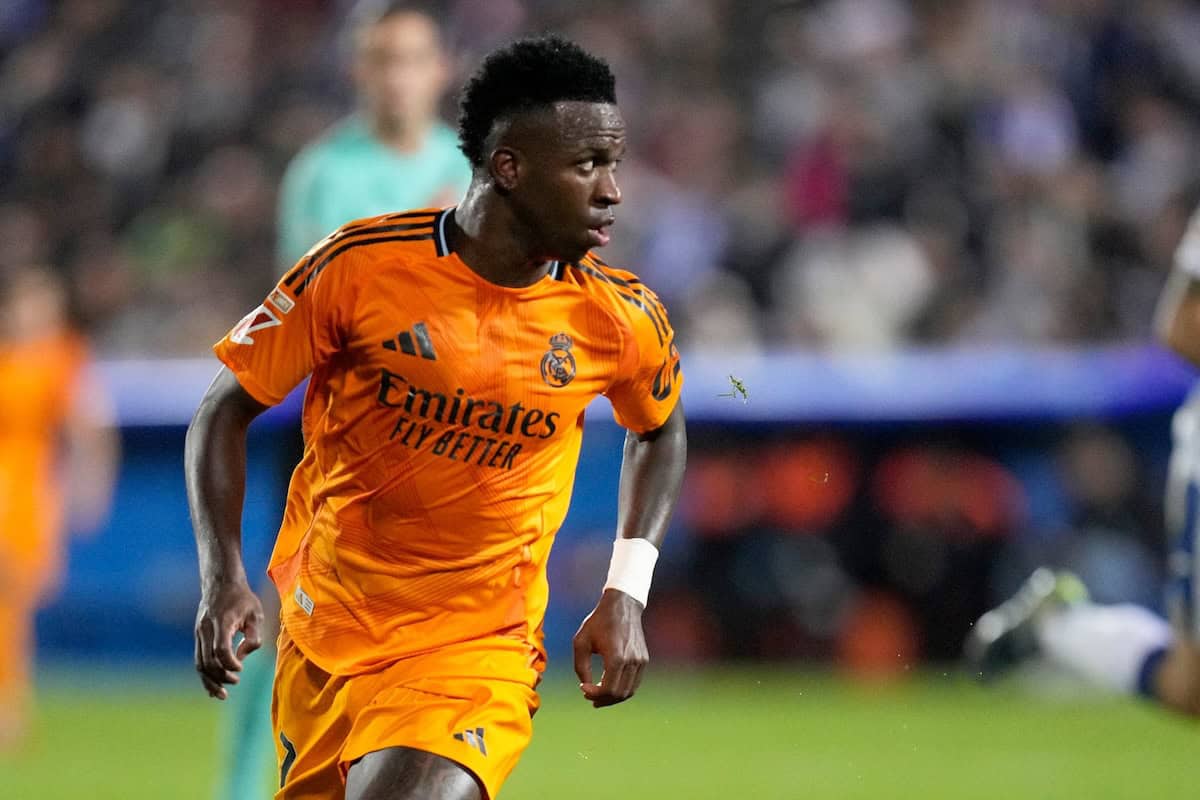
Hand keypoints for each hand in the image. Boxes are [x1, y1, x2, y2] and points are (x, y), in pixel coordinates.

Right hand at [194, 578, 263, 699]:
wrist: (220, 583)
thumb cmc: (242, 599)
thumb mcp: (256, 614)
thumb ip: (253, 637)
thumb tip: (241, 657)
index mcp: (222, 621)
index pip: (220, 649)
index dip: (230, 664)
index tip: (241, 669)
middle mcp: (206, 629)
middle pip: (208, 661)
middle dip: (221, 676)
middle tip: (236, 681)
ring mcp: (199, 633)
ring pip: (199, 664)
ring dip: (210, 681)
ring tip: (222, 695)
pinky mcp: (198, 637)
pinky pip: (198, 660)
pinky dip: (205, 675)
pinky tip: (213, 688)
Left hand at [572, 588, 648, 707]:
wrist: (622, 605)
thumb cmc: (598, 622)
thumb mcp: (581, 642)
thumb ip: (581, 667)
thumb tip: (586, 688)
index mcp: (616, 657)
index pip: (607, 690)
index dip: (593, 695)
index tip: (582, 689)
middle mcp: (631, 661)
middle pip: (619, 694)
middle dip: (602, 699)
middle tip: (588, 697)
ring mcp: (640, 661)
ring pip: (629, 691)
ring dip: (613, 698)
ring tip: (598, 696)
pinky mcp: (644, 659)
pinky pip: (634, 683)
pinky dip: (622, 689)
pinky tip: (609, 686)